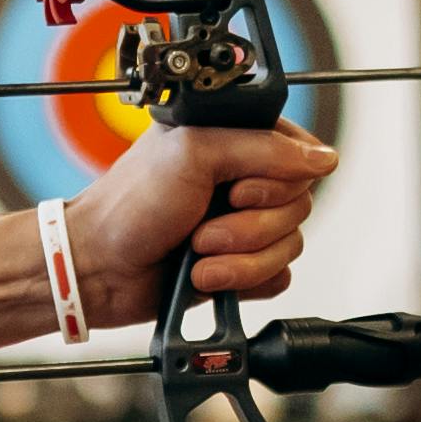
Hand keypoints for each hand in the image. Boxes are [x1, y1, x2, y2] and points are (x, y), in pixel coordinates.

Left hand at [68, 119, 334, 324]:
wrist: (98, 269)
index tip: (237, 189)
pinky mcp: (242, 265)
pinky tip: (205, 275)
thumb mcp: (193, 153)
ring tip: (197, 253)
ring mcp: (243, 224)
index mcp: (234, 141)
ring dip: (240, 256)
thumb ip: (263, 147)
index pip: (299, 153)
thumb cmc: (128, 205)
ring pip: (289, 243)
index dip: (277, 178)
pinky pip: (277, 276)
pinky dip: (242, 280)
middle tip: (203, 225)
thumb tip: (322, 157)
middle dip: (250, 224)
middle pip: (298, 203)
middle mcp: (243, 180)